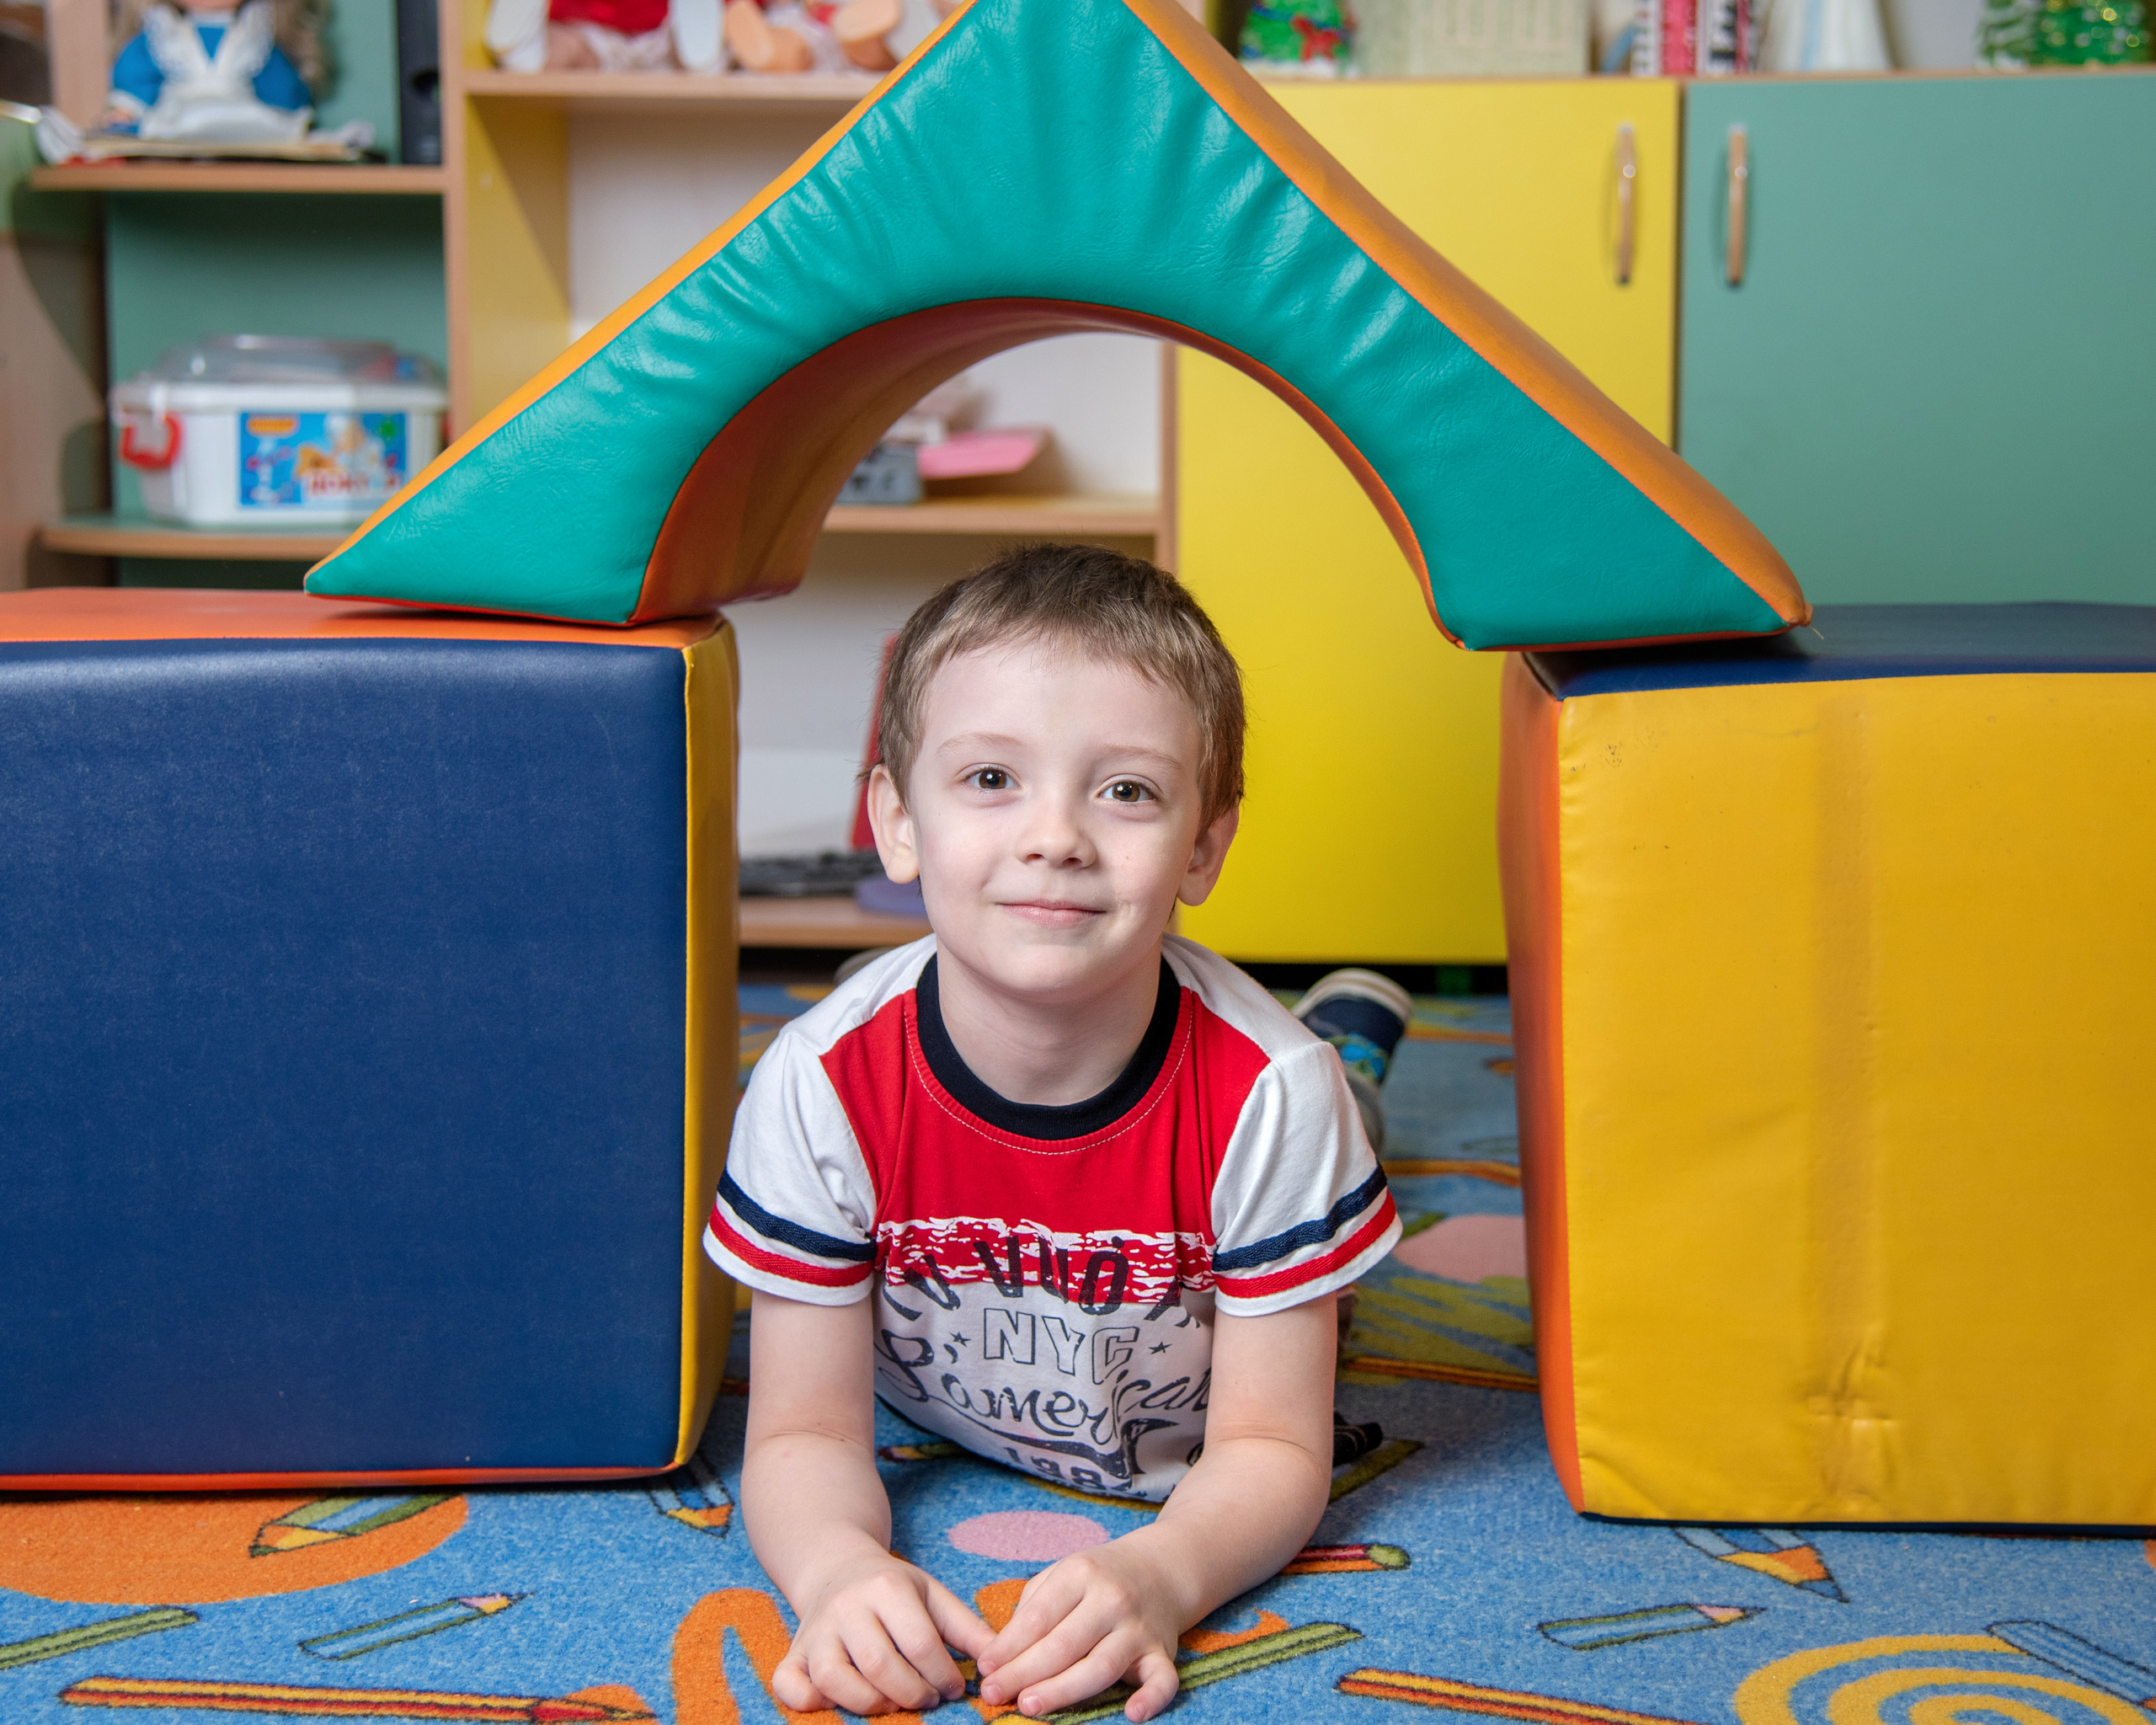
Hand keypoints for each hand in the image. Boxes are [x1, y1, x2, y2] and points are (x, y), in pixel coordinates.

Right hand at [773, 1547, 992, 1715]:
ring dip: (870, 1703)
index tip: (954, 1688)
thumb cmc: (893, 1588)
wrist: (837, 1567)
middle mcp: (847, 1607)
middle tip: (928, 1700)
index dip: (943, 1676)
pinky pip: (789, 1683)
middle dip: (911, 1694)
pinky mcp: (794, 1650)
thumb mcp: (932, 1594)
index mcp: (887, 1588)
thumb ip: (966, 1628)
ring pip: (835, 1679)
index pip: (920, 1643)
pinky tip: (838, 1704)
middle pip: (879, 1665)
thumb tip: (999, 1661)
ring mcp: (816, 1630)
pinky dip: (807, 1701)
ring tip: (894, 1704)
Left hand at [976, 1536, 1188, 1723]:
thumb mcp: (1063, 1574)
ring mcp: (1139, 1628)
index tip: (984, 1669)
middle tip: (993, 1694)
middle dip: (1023, 1673)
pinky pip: (1163, 1680)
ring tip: (1028, 1705)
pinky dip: (1152, 1698)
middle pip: (1063, 1645)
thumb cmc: (1099, 1578)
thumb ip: (1033, 1608)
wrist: (1161, 1568)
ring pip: (1101, 1667)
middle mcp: (1112, 1600)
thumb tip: (1001, 1654)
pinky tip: (1133, 1715)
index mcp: (1081, 1574)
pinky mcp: (1163, 1653)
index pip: (1039, 1617)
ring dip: (1062, 1690)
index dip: (1008, 1646)